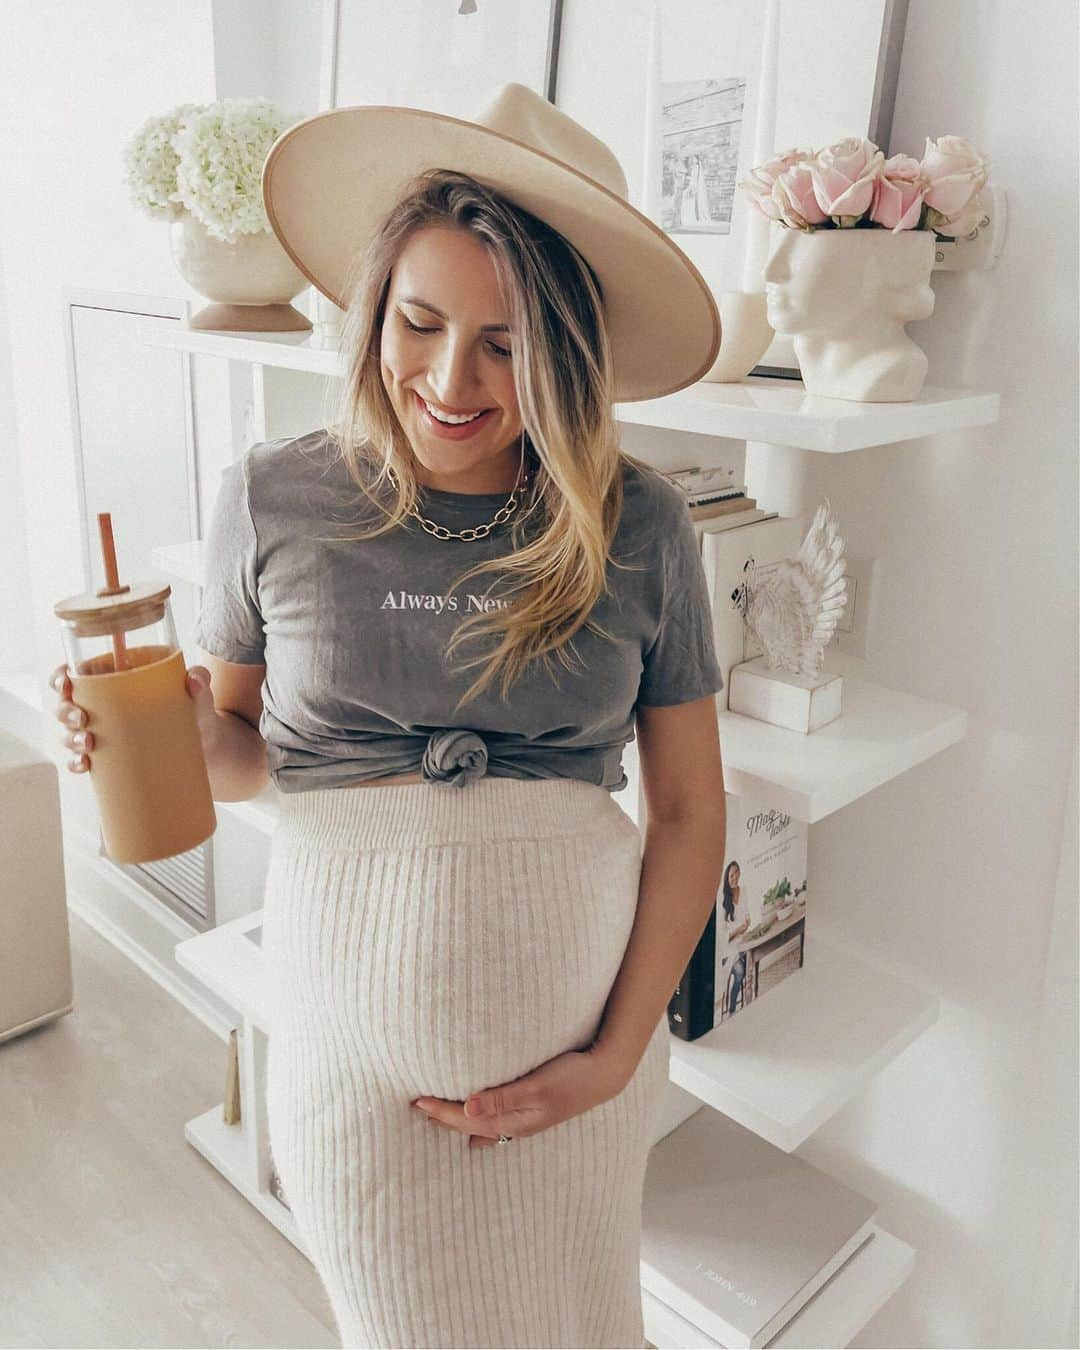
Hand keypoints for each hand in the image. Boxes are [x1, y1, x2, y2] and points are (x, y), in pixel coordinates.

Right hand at [48, 662, 217, 773]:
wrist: (205, 744)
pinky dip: (77, 763)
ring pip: (69, 733)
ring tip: (88, 742)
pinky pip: (82, 760)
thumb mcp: (197, 692)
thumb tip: (195, 679)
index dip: (61, 677)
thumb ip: (199, 680)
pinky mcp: (109, 756)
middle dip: (65, 711)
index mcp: (114, 682)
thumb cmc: (194, 709)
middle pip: (66, 704)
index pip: (76, 674)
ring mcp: (103, 733)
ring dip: (70, 738)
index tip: (65, 683)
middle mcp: (102, 706)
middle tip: (81, 718)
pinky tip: (84, 764)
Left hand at [411, 1044, 629, 1151]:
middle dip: (444, 1119)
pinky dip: (480, 1121)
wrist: (605, 1075)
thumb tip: (467, 1111)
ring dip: (460, 1122)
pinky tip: (477, 1123)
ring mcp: (525, 1119)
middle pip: (471, 1127)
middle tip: (418, 1108)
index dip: (441, 1112)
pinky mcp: (533, 1108)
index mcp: (514, 1121)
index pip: (467, 1120)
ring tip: (439, 1118)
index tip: (418, 1102)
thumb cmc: (572, 1077)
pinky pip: (497, 1122)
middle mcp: (516, 1125)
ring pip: (483, 1127)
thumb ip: (502, 1098)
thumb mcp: (536, 1086)